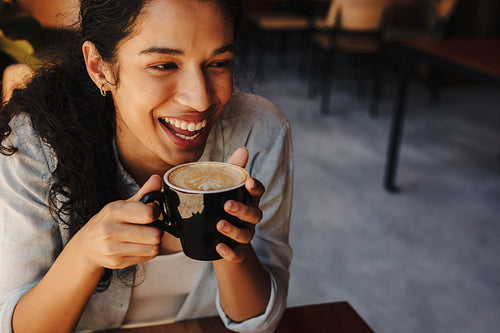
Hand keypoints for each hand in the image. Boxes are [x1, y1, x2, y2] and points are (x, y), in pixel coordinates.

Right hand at [72, 175, 163, 269]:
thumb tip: (157, 179)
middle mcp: (110, 230)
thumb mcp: (122, 204)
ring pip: (153, 247)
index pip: (148, 214)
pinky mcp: (118, 262)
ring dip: (154, 242)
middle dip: (157, 230)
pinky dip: (148, 251)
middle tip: (150, 226)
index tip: (152, 211)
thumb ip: (143, 193)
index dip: (156, 211)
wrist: (87, 245)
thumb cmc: (109, 222)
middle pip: (154, 234)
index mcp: (113, 211)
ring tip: (145, 236)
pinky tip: (139, 245)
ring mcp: (113, 249)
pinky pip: (148, 257)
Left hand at [215, 147, 264, 261]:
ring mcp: (244, 234)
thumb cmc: (220, 205)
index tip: (249, 181)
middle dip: (242, 210)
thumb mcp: (223, 186)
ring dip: (234, 230)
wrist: (217, 239)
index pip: (258, 192)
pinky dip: (229, 252)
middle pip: (254, 215)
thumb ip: (231, 169)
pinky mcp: (235, 251)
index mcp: (248, 200)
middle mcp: (249, 218)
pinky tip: (219, 247)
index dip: (256, 187)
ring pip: (246, 235)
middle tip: (227, 205)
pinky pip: (237, 255)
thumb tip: (243, 150)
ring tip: (219, 224)